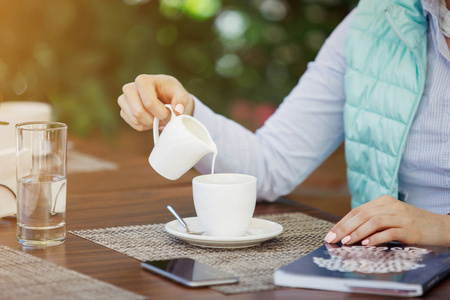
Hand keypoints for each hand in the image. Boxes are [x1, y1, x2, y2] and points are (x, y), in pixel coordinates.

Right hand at [117, 74, 193, 130]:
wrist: (166, 96)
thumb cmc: (172, 93)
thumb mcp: (181, 94)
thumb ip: (182, 100)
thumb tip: (178, 111)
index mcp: (143, 80)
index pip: (149, 103)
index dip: (161, 112)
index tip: (170, 112)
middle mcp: (130, 88)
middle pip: (138, 112)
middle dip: (154, 120)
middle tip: (164, 118)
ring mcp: (124, 100)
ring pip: (135, 119)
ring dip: (150, 123)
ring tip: (158, 117)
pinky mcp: (124, 110)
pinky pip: (134, 124)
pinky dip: (145, 126)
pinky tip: (151, 119)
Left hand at [324, 195, 449, 245]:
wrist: (441, 227)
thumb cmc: (413, 225)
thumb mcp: (391, 217)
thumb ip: (373, 221)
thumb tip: (348, 233)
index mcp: (384, 201)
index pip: (357, 210)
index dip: (342, 222)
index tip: (330, 233)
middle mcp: (391, 206)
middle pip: (362, 214)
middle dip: (344, 228)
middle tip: (333, 239)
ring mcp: (401, 216)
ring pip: (373, 221)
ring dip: (357, 232)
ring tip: (347, 242)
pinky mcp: (410, 229)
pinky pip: (390, 231)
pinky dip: (376, 237)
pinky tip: (366, 244)